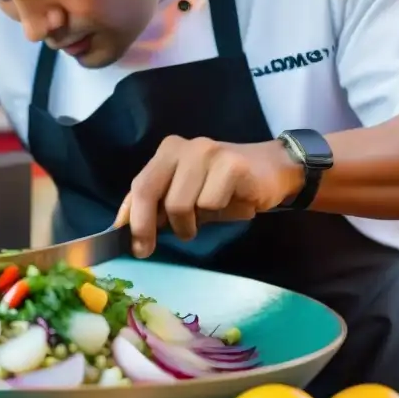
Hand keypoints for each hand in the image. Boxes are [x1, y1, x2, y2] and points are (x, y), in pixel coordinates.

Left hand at [114, 136, 303, 258]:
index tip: (125, 241)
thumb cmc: (225, 188)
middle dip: (144, 226)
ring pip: (179, 204)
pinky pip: (209, 204)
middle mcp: (183, 147)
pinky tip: (228, 206)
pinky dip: (215, 215)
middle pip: (149, 191)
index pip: (139, 184)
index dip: (129, 215)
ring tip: (201, 222)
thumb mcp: (187, 194)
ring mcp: (206, 153)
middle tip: (146, 250)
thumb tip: (128, 227)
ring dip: (188, 224)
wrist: (274, 171)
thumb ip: (159, 203)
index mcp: (168, 151)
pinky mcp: (230, 165)